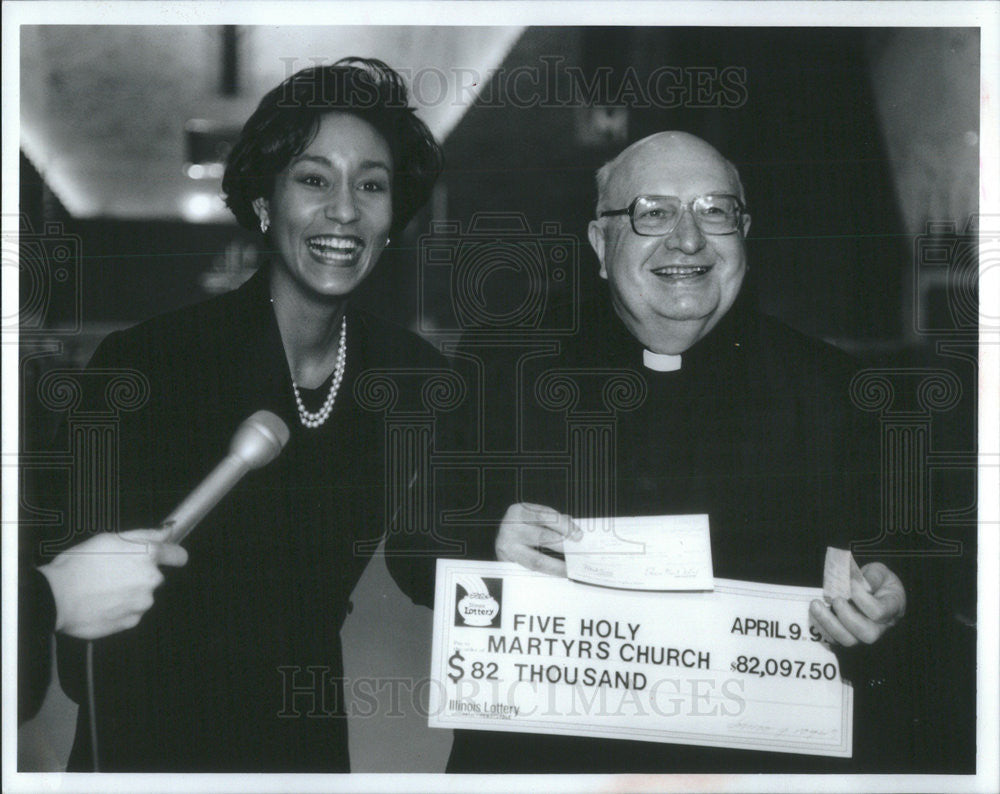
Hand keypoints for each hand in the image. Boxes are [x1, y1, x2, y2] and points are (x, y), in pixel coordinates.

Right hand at [38, 528, 187, 638]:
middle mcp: (151, 579)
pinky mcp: (131, 621)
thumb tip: (167, 532)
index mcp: (148, 555)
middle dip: (139, 574)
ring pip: (142, 595)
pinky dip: (120, 608)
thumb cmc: (77, 565)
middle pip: (154, 576)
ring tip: (102, 589)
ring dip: (128, 593)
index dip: (172, 554)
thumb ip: (145, 534)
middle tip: (112, 573)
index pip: (178, 555)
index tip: (170, 556)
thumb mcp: (110, 538)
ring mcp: (142, 602)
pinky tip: (102, 603)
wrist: (55, 598)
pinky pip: (131, 612)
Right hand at [495, 502, 580, 576]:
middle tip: (579, 551)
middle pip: (541, 537)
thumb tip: (575, 531)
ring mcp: (508, 548)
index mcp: (519, 511)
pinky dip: (548, 573)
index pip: (545, 516)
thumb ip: (554, 520)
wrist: (501, 538)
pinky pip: (532, 571)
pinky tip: (559, 574)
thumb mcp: (534, 516)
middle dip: (563, 545)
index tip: (578, 534)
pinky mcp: (508, 564)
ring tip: (571, 568)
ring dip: (557, 565)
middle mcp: (510, 528)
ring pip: (536, 559)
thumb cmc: (522, 526)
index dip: (564, 525)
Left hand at [809, 562, 905, 646]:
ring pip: (849, 640)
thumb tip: (862, 585)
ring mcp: (863, 634)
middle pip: (867, 634)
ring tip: (816, 605)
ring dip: (829, 623)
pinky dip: (822, 626)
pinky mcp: (848, 635)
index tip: (851, 583)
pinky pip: (834, 639)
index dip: (863, 599)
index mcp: (892, 609)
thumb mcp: (880, 572)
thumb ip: (874, 576)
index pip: (879, 612)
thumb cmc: (879, 581)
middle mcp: (880, 627)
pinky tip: (815, 611)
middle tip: (836, 600)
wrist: (875, 592)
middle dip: (847, 617)